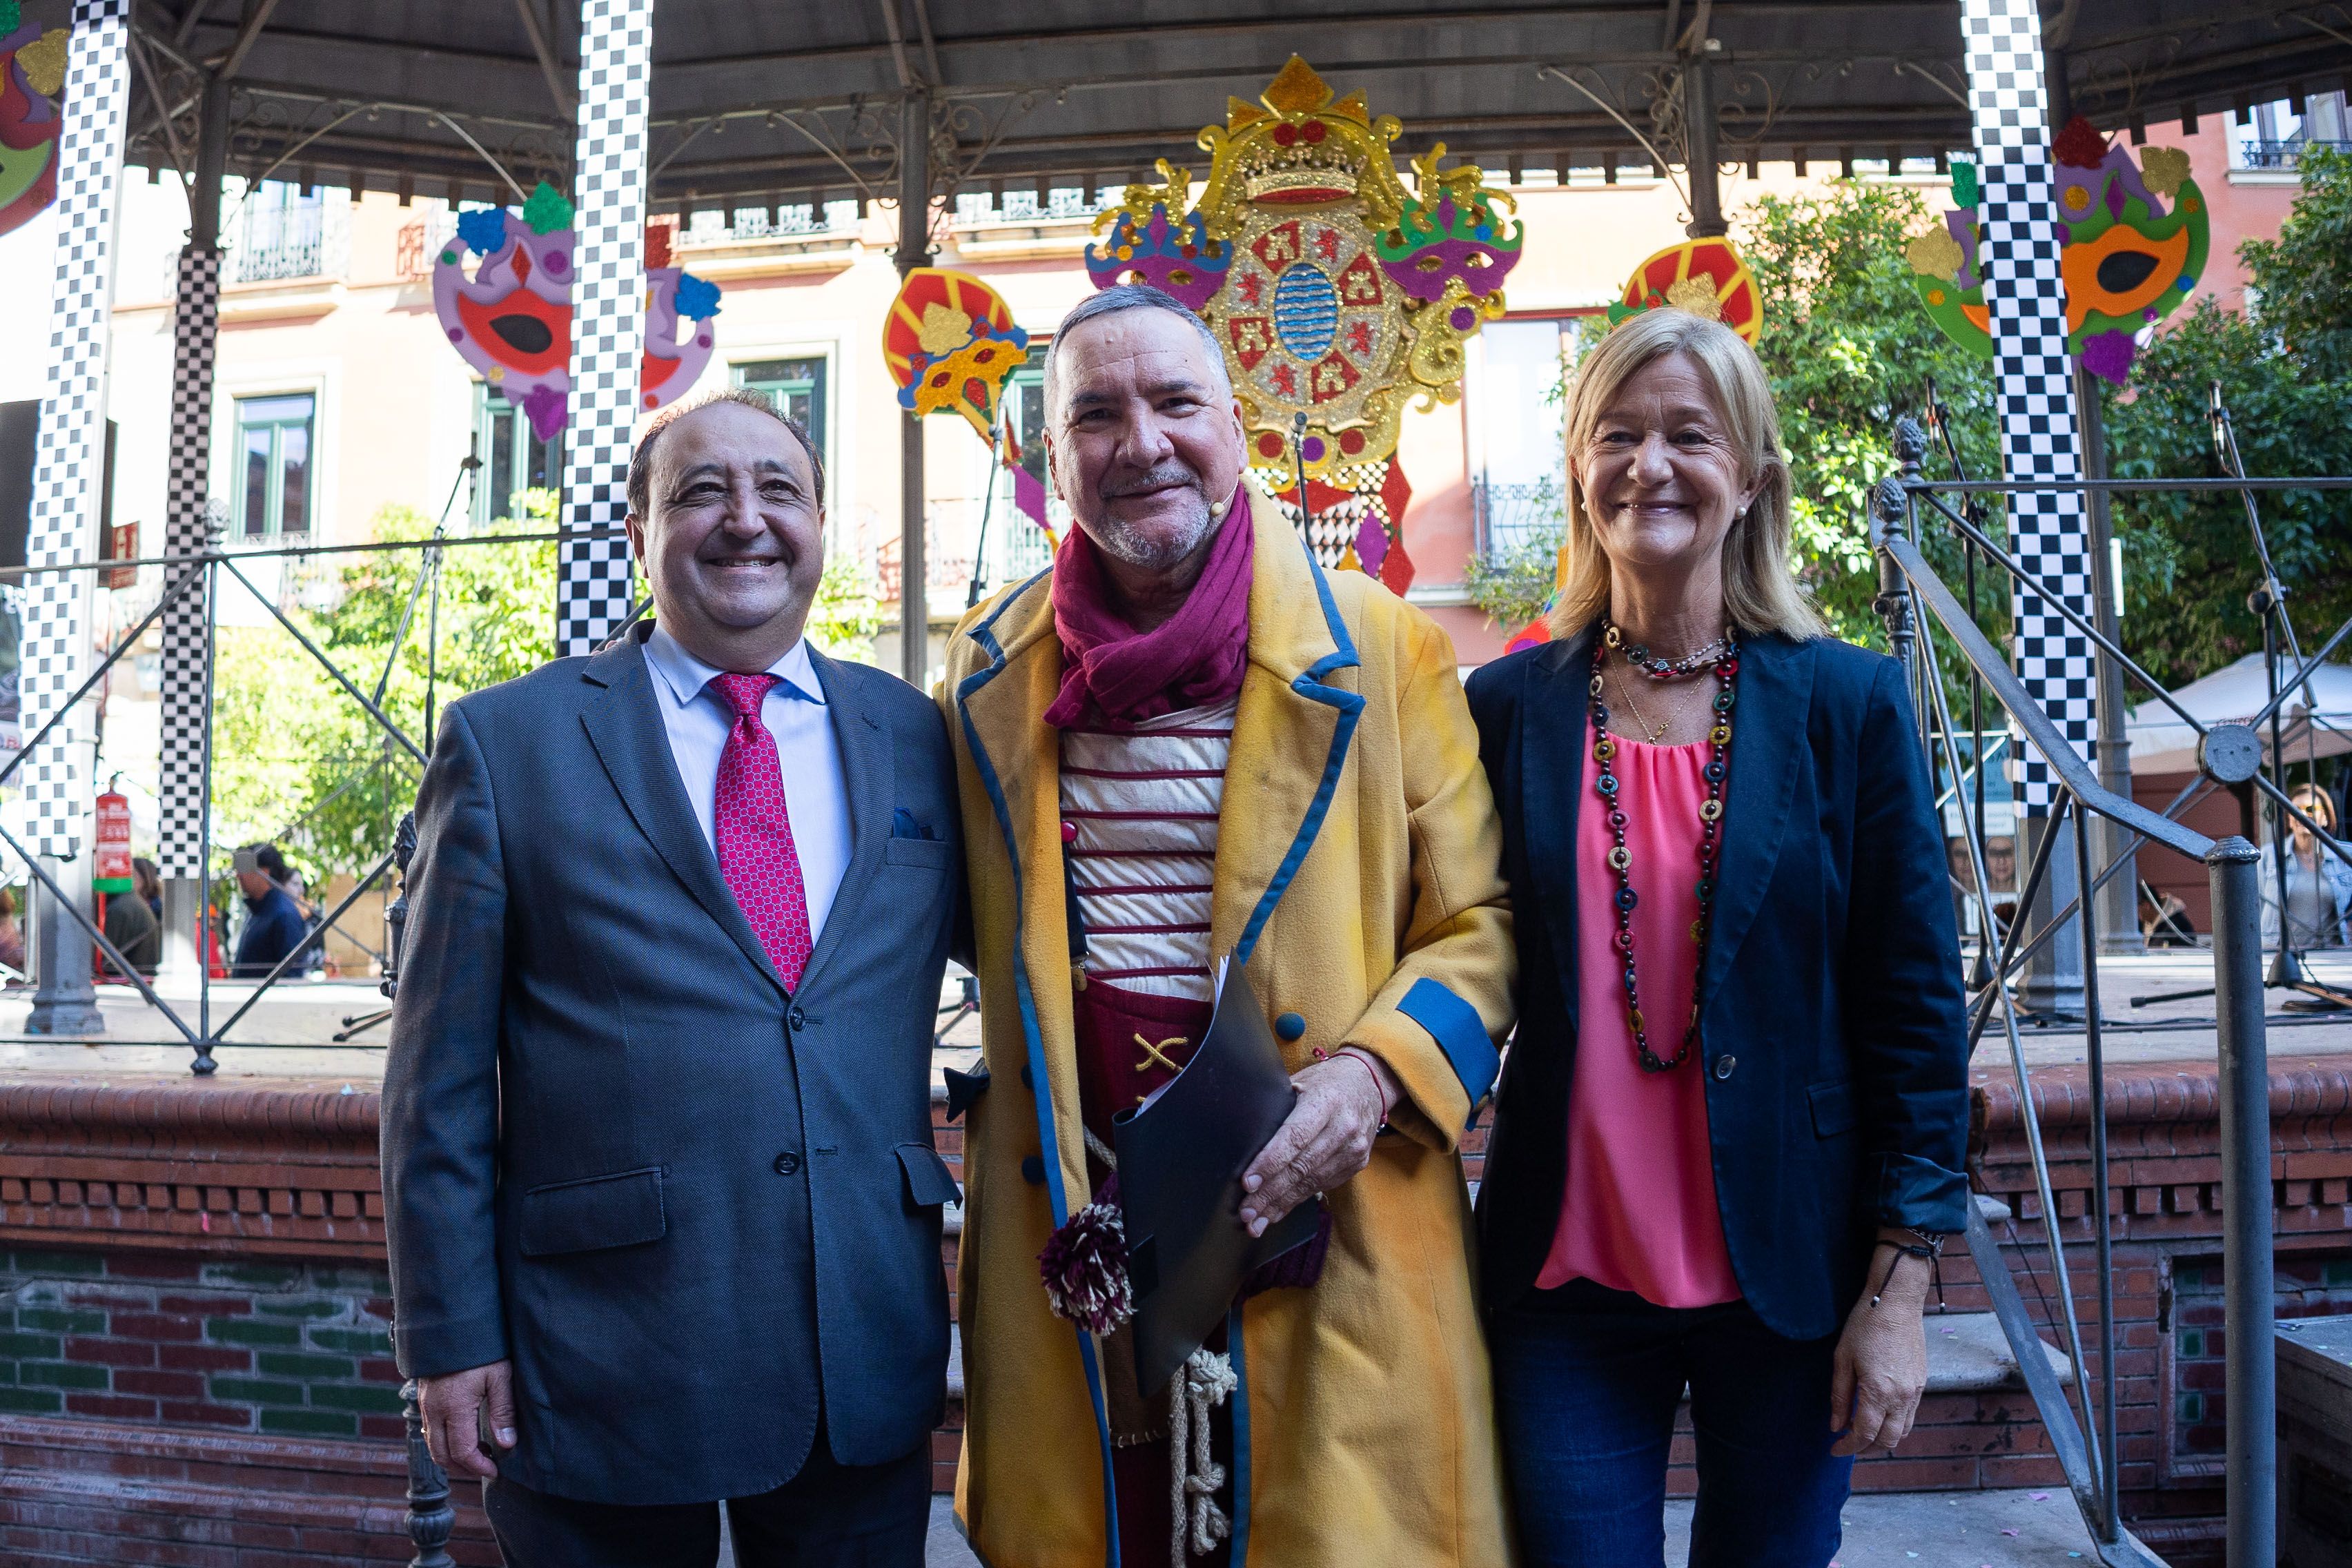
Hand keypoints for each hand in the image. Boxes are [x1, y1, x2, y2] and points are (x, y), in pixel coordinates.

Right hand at [418, 1359, 516, 1478]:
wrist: (454, 1322)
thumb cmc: (482, 1347)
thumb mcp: (500, 1376)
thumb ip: (503, 1412)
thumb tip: (506, 1444)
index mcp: (453, 1407)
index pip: (461, 1452)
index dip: (478, 1466)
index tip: (494, 1470)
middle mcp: (433, 1410)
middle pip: (441, 1455)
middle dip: (463, 1466)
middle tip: (487, 1464)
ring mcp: (425, 1404)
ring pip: (432, 1444)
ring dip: (452, 1455)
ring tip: (479, 1451)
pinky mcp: (423, 1397)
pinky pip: (428, 1429)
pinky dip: (443, 1440)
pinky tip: (463, 1433)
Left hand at [1238, 1048, 1395, 1236]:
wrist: (1370, 1084)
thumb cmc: (1326, 1082)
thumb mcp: (1301, 1082)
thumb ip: (1278, 1106)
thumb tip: (1242, 1136)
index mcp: (1326, 1101)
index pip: (1294, 1137)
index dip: (1270, 1162)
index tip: (1247, 1182)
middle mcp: (1344, 1127)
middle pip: (1301, 1166)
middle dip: (1270, 1192)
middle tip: (1245, 1212)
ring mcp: (1354, 1149)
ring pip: (1310, 1182)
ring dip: (1280, 1204)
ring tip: (1255, 1222)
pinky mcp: (1356, 1164)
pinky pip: (1321, 1187)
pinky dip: (1296, 1201)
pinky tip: (1276, 1212)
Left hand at [1829, 1240, 1930, 1457]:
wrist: (1896, 1303)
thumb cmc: (1864, 1326)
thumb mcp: (1842, 1359)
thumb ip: (1839, 1396)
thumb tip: (1836, 1426)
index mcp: (1878, 1392)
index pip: (1864, 1434)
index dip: (1848, 1447)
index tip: (1835, 1449)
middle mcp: (1901, 1397)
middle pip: (1887, 1441)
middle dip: (1866, 1448)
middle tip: (1847, 1443)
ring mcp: (1915, 1392)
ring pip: (1903, 1432)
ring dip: (1883, 1439)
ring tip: (1863, 1433)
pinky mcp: (1922, 1384)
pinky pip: (1911, 1417)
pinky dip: (1896, 1425)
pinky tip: (1880, 1416)